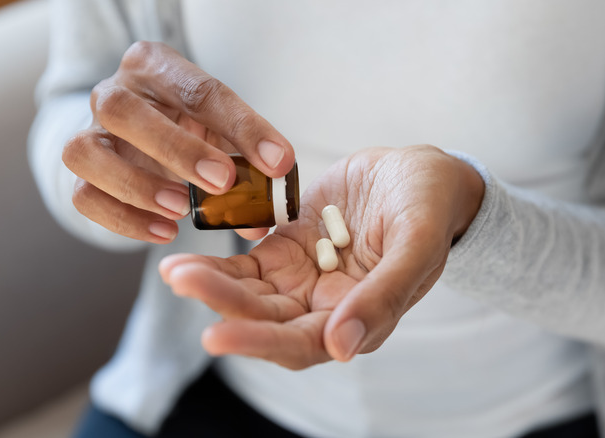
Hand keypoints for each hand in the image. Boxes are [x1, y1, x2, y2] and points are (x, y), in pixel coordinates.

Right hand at [62, 41, 293, 242]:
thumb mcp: (222, 131)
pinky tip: (164, 231)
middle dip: (176, 149)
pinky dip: (122, 218)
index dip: (242, 127)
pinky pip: (84, 196)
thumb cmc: (190, 125)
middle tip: (222, 183)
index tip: (276, 162)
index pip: (199, 90)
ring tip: (181, 210)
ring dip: (136, 185)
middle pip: (123, 109)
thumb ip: (246, 164)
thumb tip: (259, 219)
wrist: (144, 131)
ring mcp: (89, 131)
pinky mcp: (80, 173)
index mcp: (155, 66)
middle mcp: (113, 92)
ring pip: (85, 152)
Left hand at [159, 145, 484, 368]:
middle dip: (223, 305)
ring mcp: (303, 278)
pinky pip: (247, 263)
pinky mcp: (287, 249)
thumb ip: (383, 295)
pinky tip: (187, 257)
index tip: (216, 332)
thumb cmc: (430, 208)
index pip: (301, 344)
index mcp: (360, 318)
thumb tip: (342, 348)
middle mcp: (325, 308)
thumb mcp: (416, 245)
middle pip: (265, 320)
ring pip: (250, 293)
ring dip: (212, 284)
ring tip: (174, 269)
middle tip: (182, 281)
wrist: (420, 172)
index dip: (259, 342)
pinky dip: (219, 262)